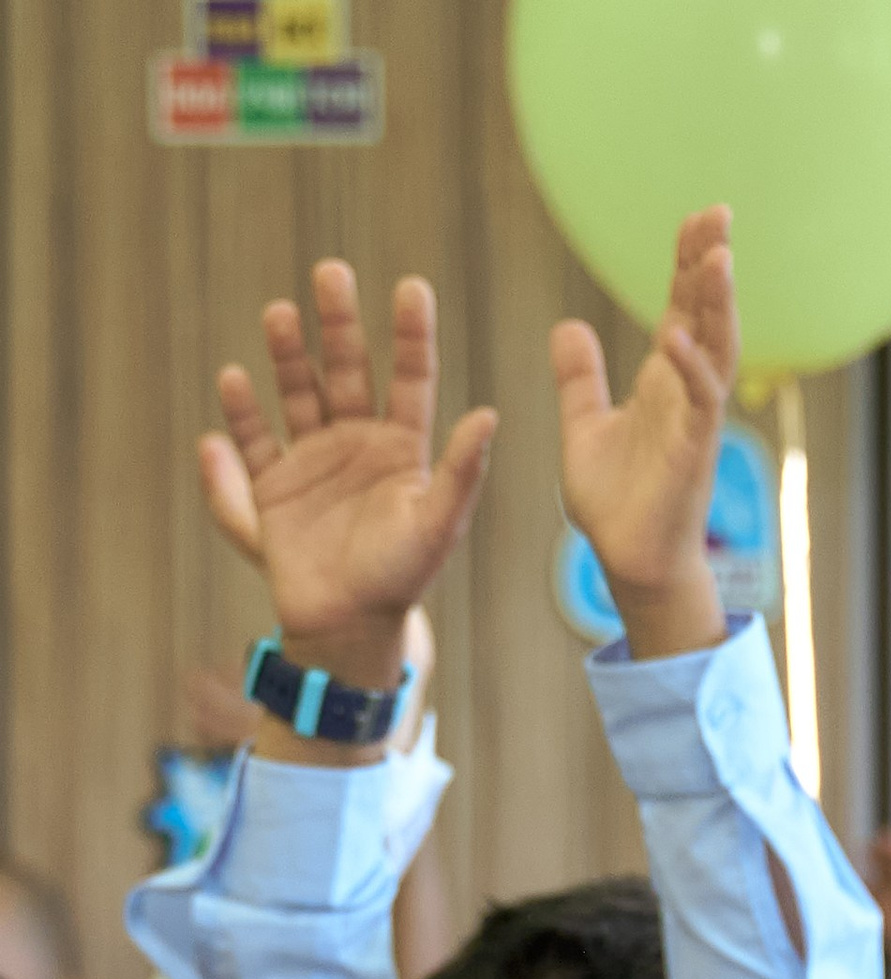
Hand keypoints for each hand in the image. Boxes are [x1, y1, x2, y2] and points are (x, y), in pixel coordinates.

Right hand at [203, 265, 492, 721]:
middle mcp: (357, 441)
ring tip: (281, 313)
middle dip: (340, 322)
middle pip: (349, 367)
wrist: (349, 629)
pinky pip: (255, 441)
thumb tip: (491, 416)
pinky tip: (235, 379)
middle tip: (332, 273)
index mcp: (403, 447)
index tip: (412, 288)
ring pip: (300, 390)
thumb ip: (461, 473)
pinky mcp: (274, 485)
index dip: (411, 334)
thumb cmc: (402, 579)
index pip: (411, 377)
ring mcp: (313, 458)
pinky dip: (243, 413)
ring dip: (290, 353)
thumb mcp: (438, 525)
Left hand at [550, 207, 736, 660]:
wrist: (628, 561)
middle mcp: (685, 392)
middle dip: (711, 265)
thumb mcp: (583, 427)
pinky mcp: (692, 454)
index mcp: (664, 380)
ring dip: (718, 305)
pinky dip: (692, 370)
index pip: (681, 307)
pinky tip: (679, 337)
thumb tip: (568, 327)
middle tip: (717, 213)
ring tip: (718, 255)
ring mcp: (694, 421)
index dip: (687, 263)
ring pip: (717, 350)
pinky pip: (700, 404)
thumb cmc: (615, 504)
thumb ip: (579, 379)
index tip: (695, 218)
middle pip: (706, 315)